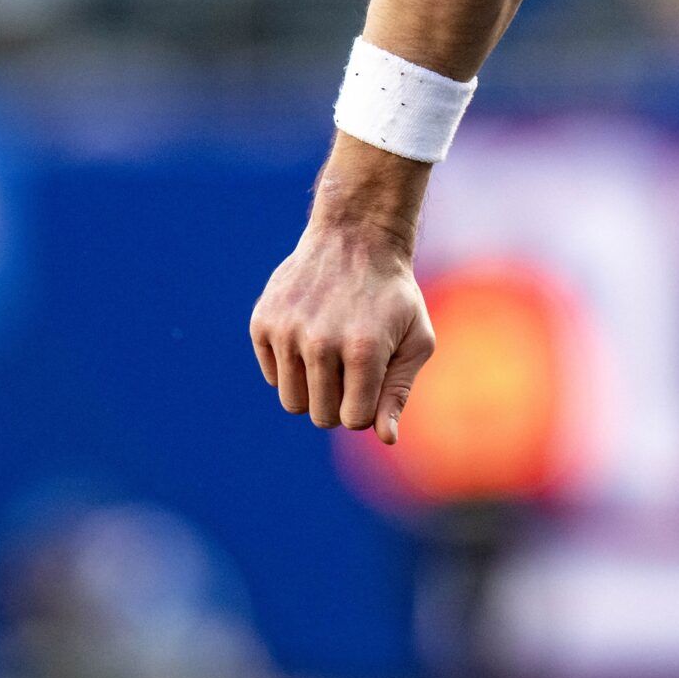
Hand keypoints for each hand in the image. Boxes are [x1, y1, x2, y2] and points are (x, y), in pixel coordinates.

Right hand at [248, 226, 434, 443]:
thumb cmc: (394, 296)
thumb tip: (385, 438)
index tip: (373, 381)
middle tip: (353, 368)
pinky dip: (291, 368)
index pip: (353, 419)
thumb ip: (399, 392)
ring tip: (332, 357)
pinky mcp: (262, 323)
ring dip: (313, 390)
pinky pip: (273, 376)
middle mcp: (320, 343)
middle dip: (340, 402)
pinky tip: (310, 336)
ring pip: (292, 403)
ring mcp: (286, 332)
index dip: (365, 407)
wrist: (356, 239)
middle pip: (321, 416)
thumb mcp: (415, 339)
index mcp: (363, 351)